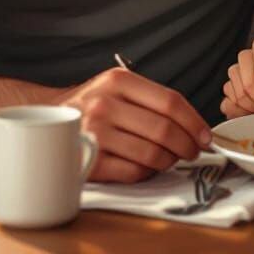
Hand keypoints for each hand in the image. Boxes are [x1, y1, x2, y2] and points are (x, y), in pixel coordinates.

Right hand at [59, 67, 210, 182]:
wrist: (48, 121)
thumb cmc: (94, 105)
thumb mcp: (118, 87)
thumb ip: (151, 99)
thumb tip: (194, 126)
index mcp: (118, 81)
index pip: (170, 101)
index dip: (194, 121)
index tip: (205, 135)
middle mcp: (105, 104)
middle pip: (164, 129)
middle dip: (187, 145)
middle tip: (193, 151)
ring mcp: (95, 134)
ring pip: (152, 154)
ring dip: (169, 160)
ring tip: (170, 158)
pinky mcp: (90, 162)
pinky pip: (133, 172)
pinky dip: (148, 172)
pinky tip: (147, 166)